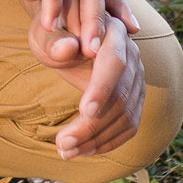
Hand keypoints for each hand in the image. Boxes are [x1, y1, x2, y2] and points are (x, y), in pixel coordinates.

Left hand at [38, 12, 144, 161]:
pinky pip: (129, 126)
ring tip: (65, 151)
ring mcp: (137, 78)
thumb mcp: (45, 32)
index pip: (114, 61)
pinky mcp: (135, 98)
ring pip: (125, 116)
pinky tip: (83, 150)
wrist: (66, 35)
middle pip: (120, 96)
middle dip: (91, 125)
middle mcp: (132, 54)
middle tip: (62, 143)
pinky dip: (108, 142)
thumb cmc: (53, 34)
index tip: (83, 111)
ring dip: (96, 139)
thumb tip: (67, 48)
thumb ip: (54, 39)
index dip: (102, 87)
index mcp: (113, 31)